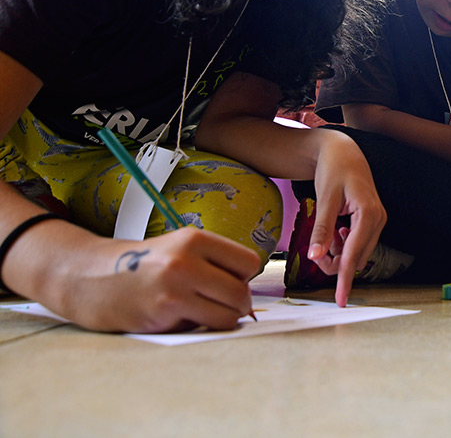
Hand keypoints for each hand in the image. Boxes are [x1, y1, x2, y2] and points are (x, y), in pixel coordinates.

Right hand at [66, 228, 260, 332]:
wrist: (87, 276)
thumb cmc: (138, 265)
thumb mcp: (178, 249)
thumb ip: (212, 264)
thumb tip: (248, 292)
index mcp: (195, 238)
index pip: (249, 262)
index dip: (244, 277)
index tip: (230, 282)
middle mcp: (186, 260)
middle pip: (242, 292)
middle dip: (238, 304)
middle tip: (220, 305)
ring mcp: (174, 288)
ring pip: (228, 315)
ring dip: (222, 320)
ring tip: (201, 313)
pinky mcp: (162, 313)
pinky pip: (203, 327)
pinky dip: (198, 327)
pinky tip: (176, 317)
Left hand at [305, 129, 385, 306]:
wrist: (344, 152)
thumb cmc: (334, 170)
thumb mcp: (324, 199)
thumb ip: (322, 230)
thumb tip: (315, 257)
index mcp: (368, 213)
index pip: (354, 255)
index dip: (345, 279)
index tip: (340, 300)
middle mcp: (379, 219)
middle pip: (356, 258)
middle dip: (334, 261)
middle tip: (315, 248)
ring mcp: (379, 221)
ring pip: (357, 253)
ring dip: (339, 253)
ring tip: (328, 233)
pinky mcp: (374, 222)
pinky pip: (359, 244)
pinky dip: (344, 245)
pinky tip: (338, 231)